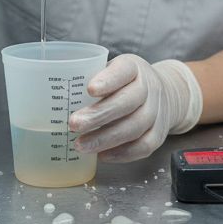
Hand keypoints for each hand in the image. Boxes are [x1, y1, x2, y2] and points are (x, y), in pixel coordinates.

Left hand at [68, 55, 202, 162]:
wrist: (165, 93)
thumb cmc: (126, 83)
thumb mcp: (112, 70)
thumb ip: (92, 79)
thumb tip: (57, 100)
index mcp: (133, 67)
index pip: (124, 71)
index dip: (108, 80)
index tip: (89, 89)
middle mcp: (149, 87)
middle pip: (128, 102)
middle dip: (99, 115)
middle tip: (74, 124)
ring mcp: (157, 111)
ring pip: (135, 126)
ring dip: (106, 139)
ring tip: (81, 145)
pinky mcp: (159, 133)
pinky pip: (144, 146)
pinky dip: (122, 153)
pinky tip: (102, 156)